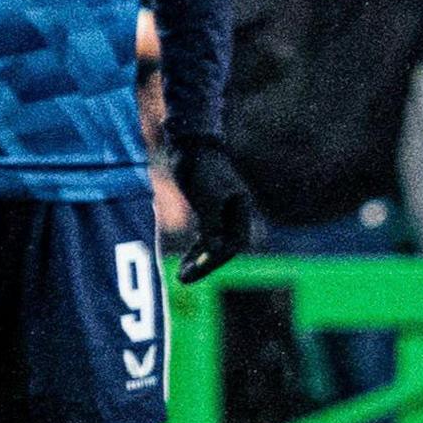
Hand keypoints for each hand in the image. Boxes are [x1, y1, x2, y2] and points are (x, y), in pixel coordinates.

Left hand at [169, 136, 259, 284]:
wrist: (191, 143)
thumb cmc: (200, 169)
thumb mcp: (206, 198)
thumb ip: (212, 225)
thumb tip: (217, 250)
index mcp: (241, 209)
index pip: (233, 245)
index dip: (214, 261)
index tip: (193, 272)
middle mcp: (236, 213)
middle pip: (226, 248)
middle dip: (205, 265)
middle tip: (182, 279)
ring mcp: (223, 211)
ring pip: (215, 244)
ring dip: (199, 260)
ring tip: (181, 276)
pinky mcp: (210, 208)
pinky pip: (207, 235)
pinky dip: (197, 249)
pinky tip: (186, 259)